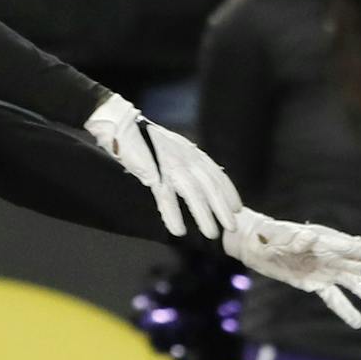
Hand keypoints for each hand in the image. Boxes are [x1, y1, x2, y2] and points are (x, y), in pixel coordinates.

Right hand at [84, 94, 240, 239]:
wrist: (122, 126)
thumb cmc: (145, 140)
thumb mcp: (173, 149)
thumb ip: (186, 162)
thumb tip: (199, 181)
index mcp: (191, 152)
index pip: (216, 174)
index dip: (228, 192)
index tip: (237, 208)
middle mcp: (186, 157)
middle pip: (210, 185)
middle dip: (222, 208)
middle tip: (231, 226)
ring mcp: (170, 165)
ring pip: (192, 193)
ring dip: (203, 215)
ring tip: (210, 233)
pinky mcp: (153, 173)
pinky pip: (166, 197)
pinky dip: (173, 215)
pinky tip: (178, 230)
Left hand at [222, 209, 360, 329]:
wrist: (254, 243)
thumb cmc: (265, 234)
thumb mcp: (276, 235)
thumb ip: (293, 238)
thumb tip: (310, 237)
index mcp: (326, 240)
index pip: (355, 246)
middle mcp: (331, 254)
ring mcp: (325, 270)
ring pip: (354, 284)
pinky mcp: (315, 284)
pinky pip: (333, 298)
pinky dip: (345, 309)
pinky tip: (358, 322)